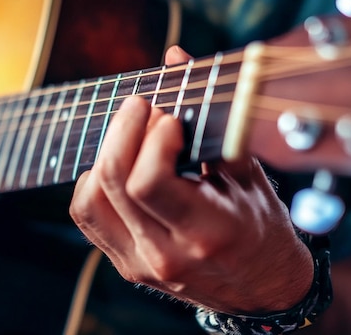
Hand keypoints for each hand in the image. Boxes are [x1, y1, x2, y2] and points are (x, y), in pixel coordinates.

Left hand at [69, 46, 313, 314]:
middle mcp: (166, 254)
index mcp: (207, 233)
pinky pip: (88, 217)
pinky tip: (117, 166)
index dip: (152, 138)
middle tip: (141, 106)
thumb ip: (211, 118)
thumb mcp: (249, 176)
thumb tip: (176, 58)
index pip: (149, 182)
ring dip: (104, 155)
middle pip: (113, 183)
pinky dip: (93, 183)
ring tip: (130, 136)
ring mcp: (140, 264)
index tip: (170, 117)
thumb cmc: (262, 230)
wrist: (261, 291)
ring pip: (90, 199)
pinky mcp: (126, 265)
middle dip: (122, 130)